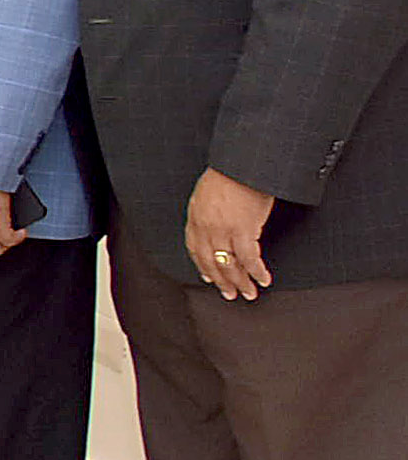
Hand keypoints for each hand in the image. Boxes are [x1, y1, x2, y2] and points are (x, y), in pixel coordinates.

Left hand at [185, 167, 275, 299]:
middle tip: (230, 294)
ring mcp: (223, 231)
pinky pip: (249, 258)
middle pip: (212, 262)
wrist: (241, 165)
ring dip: (240, 282)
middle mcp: (206, 228)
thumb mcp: (206, 194)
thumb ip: (207, 213)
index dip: (203, 266)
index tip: (209, 277)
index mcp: (195, 218)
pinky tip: (263, 279)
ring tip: (248, 294)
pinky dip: (257, 272)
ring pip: (230, 265)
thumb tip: (215, 227)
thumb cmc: (228, 174)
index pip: (195, 250)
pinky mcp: (244, 230)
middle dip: (222, 281)